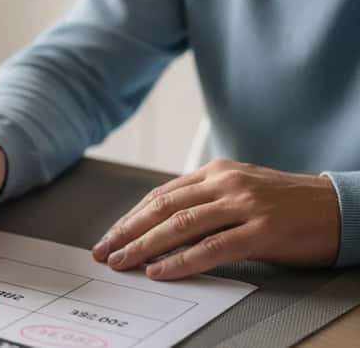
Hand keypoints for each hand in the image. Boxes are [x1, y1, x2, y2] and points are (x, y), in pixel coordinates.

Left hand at [92, 159, 339, 279]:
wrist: (339, 207)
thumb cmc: (285, 204)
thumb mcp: (239, 191)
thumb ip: (203, 201)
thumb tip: (159, 226)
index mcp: (216, 171)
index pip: (161, 194)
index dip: (131, 217)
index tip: (111, 236)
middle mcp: (226, 183)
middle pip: (163, 208)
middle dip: (128, 231)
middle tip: (105, 251)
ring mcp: (244, 205)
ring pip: (181, 225)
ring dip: (145, 246)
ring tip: (123, 261)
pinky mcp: (262, 230)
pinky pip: (212, 248)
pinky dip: (181, 261)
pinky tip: (160, 271)